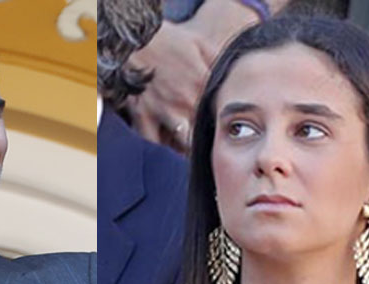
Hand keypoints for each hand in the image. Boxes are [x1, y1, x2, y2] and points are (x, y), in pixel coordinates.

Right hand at [126, 19, 214, 152]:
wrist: (133, 39)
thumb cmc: (168, 41)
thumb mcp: (200, 43)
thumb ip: (219, 62)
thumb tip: (235, 78)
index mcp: (203, 85)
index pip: (221, 115)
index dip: (225, 128)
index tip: (227, 136)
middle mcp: (186, 102)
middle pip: (204, 134)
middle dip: (208, 145)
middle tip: (211, 152)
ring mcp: (164, 112)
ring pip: (182, 145)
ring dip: (188, 153)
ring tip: (192, 159)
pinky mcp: (143, 117)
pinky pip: (153, 144)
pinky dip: (160, 153)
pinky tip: (167, 158)